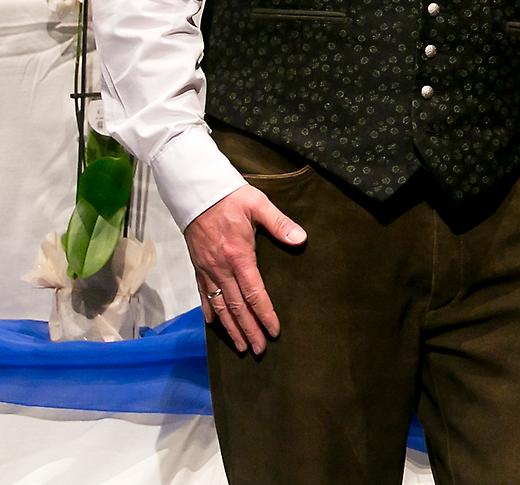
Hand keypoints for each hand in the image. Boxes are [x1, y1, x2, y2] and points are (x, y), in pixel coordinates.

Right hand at [186, 186, 305, 353]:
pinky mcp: (198, 266)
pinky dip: (209, 311)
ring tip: (240, 346)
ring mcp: (207, 269)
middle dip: (248, 330)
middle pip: (237, 306)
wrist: (196, 193)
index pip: (254, 293)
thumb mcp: (258, 205)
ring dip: (230, 327)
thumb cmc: (231, 197)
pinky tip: (215, 324)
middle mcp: (221, 269)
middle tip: (258, 350)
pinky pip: (203, 294)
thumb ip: (280, 223)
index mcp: (239, 256)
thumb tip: (301, 239)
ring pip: (219, 306)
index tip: (273, 332)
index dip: (264, 314)